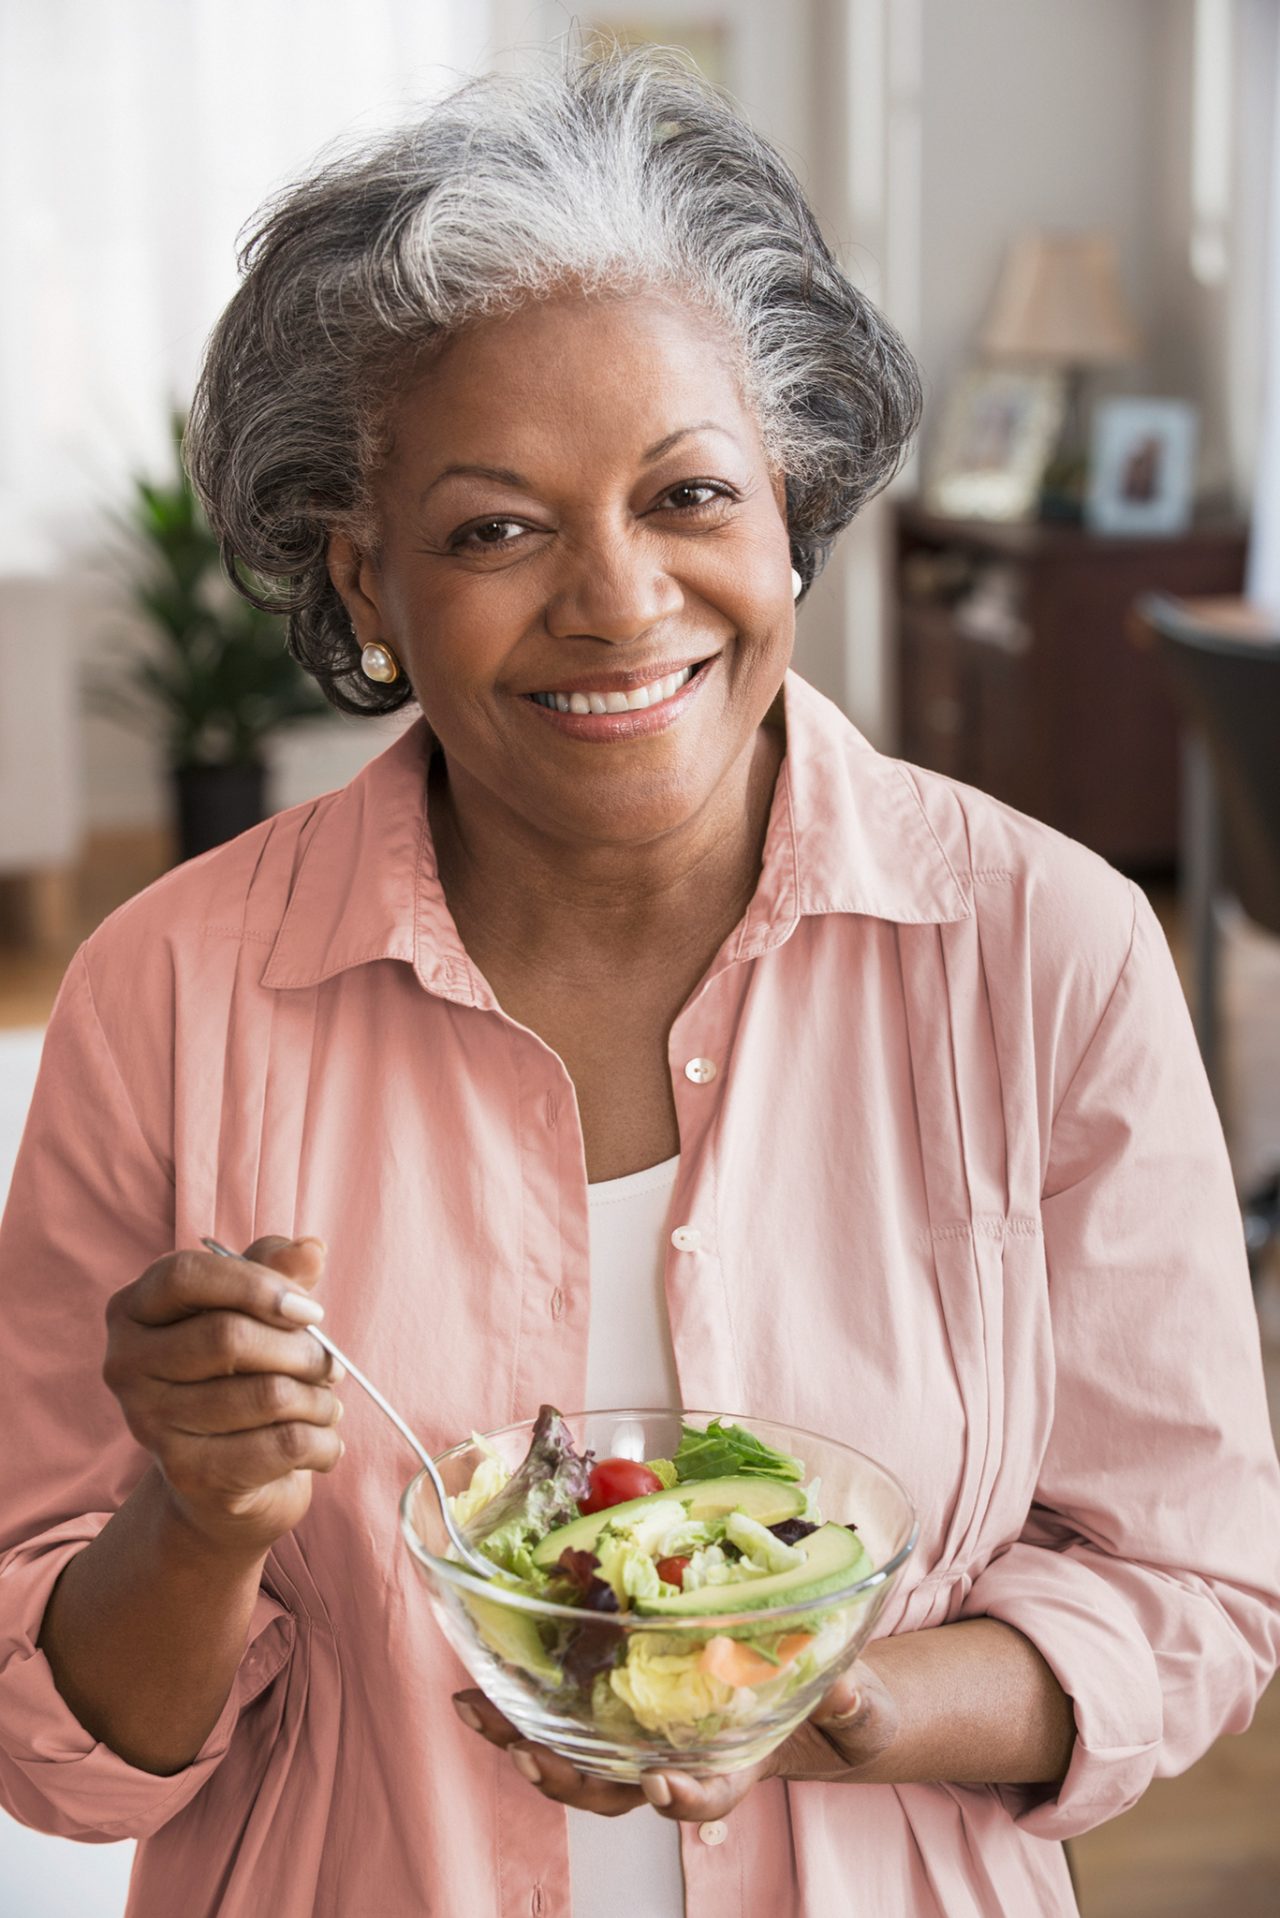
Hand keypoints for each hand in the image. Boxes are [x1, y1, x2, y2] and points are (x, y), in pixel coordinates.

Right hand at [103, 1235, 343, 1561]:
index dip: (256, 1284)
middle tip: (331, 1366)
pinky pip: (282, 1444)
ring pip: (267, 1395)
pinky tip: (324, 1442)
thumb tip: (311, 1249)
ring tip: (328, 1404)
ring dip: (320, 1400)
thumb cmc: (237, 1374)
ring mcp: (149, 1423)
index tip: (311, 1308)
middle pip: (228, 1337)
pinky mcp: (187, 1474)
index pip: (185, 1275)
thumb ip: (277, 1271)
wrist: (218, 1479)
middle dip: (302, 1350)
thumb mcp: (253, 1311)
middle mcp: (126, 1364)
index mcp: (134, 1309)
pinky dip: (323, 1441)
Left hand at [452, 1658, 899, 1822]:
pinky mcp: (616, 1703)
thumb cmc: (830, 1706)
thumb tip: (848, 1687)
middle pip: (612, 1789)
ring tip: (477, 1710)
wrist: (798, 1691)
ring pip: (573, 1758)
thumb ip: (851, 1704)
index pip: (706, 1796)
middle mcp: (674, 1762)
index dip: (682, 1799)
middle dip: (567, 1778)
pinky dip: (516, 1706)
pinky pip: (561, 1715)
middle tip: (531, 1754)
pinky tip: (479, 1686)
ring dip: (520, 1740)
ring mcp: (639, 1738)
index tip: (661, 1785)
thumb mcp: (854, 1706)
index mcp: (731, 1768)